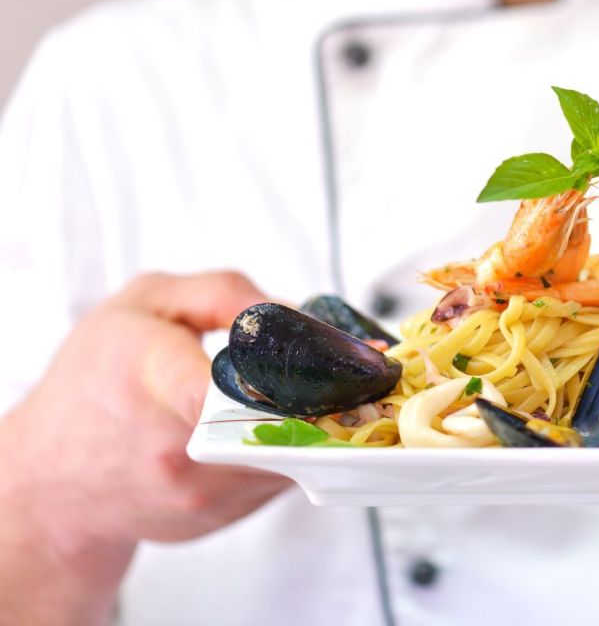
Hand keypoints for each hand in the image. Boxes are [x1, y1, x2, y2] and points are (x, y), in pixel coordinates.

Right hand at [0, 271, 290, 625]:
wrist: (51, 481)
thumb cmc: (94, 380)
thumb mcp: (141, 305)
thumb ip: (220, 292)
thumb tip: (290, 309)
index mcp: (150, 379)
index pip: (216, 387)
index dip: (276, 373)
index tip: (318, 357)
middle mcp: (175, 448)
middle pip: (280, 417)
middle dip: (317, 390)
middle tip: (336, 364)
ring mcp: (200, 493)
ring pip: (294, 451)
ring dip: (312, 421)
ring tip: (304, 390)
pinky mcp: (220, 518)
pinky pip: (282, 475)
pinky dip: (290, 448)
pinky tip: (272, 425)